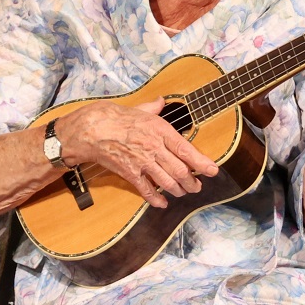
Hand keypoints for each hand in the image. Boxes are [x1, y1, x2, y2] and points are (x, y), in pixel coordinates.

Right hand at [55, 97, 219, 207]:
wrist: (91, 130)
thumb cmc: (115, 117)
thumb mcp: (139, 109)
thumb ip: (154, 107)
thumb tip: (162, 101)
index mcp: (160, 130)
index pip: (186, 149)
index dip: (202, 162)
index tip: (213, 170)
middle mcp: (154, 148)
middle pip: (180, 170)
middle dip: (192, 182)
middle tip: (198, 186)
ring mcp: (142, 162)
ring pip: (167, 182)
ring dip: (178, 190)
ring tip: (184, 192)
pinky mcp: (130, 174)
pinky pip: (146, 190)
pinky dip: (155, 199)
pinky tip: (162, 203)